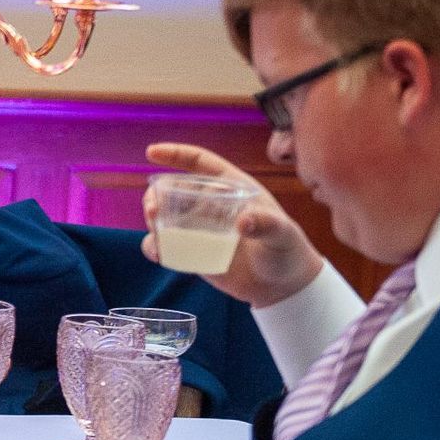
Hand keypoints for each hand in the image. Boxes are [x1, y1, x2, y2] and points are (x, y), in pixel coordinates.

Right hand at [142, 142, 322, 307]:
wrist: (282, 286)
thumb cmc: (287, 252)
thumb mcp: (283, 235)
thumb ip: (267, 224)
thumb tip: (242, 221)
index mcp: (233, 188)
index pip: (201, 164)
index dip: (176, 155)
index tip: (152, 152)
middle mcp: (212, 205)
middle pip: (174, 190)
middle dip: (156, 195)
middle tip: (152, 210)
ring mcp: (200, 228)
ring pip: (165, 217)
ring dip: (153, 220)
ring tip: (155, 230)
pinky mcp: (193, 251)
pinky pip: (166, 245)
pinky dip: (156, 247)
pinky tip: (160, 254)